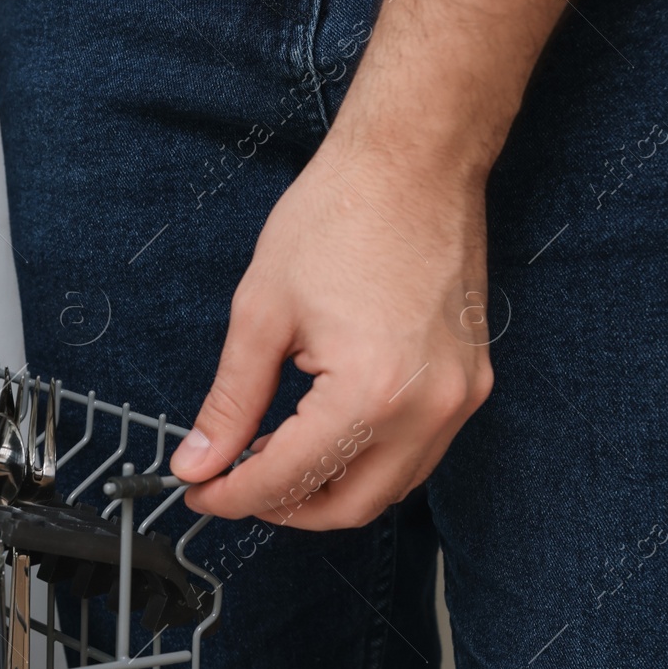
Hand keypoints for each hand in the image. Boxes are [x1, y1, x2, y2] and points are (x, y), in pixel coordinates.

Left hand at [169, 135, 494, 528]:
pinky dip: (365, 462)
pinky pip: (416, 455)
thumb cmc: (341, 217)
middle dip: (280, 506)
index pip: (288, 478)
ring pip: (387, 489)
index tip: (198, 491)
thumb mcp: (260, 316)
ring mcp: (458, 399)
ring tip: (269, 456)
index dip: (232, 495)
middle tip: (230, 484)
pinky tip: (320, 434)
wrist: (414, 162)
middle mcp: (426, 408)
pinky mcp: (469, 383)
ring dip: (326, 489)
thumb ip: (229, 403)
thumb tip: (198, 460)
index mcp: (369, 393)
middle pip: (347, 506)